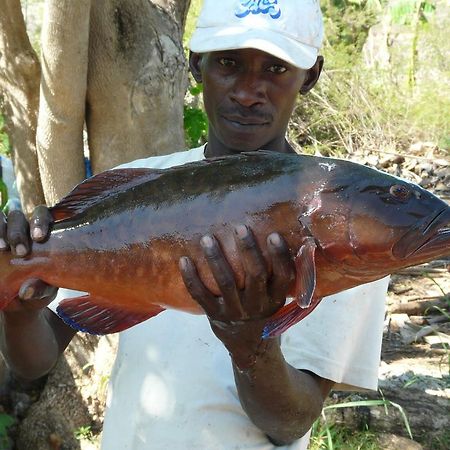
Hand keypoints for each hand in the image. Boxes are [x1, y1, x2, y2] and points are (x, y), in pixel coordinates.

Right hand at [0, 206, 57, 313]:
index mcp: (41, 233)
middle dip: (17, 232)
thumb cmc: (37, 288)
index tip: (38, 238)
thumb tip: (26, 291)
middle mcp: (20, 228)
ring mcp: (2, 232)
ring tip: (2, 248)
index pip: (41, 215)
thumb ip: (40, 289)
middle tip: (20, 252)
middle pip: (17, 216)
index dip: (40, 221)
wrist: (19, 297)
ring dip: (0, 230)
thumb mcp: (42, 291)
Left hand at [180, 224, 294, 368]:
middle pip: (255, 274)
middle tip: (240, 228)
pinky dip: (190, 278)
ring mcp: (235, 311)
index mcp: (276, 297)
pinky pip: (201, 295)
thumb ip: (274, 275)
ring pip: (226, 282)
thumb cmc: (263, 310)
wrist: (250, 346)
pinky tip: (184, 260)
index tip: (273, 235)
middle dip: (248, 250)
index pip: (283, 275)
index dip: (280, 256)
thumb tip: (271, 233)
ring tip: (207, 239)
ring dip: (216, 259)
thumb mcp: (276, 297)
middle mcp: (257, 304)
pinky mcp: (215, 314)